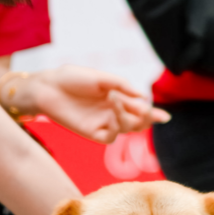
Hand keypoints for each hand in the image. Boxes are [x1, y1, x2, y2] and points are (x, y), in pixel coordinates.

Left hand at [25, 65, 169, 143]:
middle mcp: (112, 113)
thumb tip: (144, 96)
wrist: (49, 86)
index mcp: (117, 98)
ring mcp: (103, 123)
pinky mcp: (92, 133)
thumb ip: (123, 86)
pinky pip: (111, 137)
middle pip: (138, 123)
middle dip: (146, 119)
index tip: (165, 117)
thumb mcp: (102, 78)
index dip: (153, 114)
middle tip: (144, 110)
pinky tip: (111, 113)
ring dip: (127, 116)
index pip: (139, 109)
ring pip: (127, 129)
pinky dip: (116, 126)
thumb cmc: (73, 78)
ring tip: (115, 99)